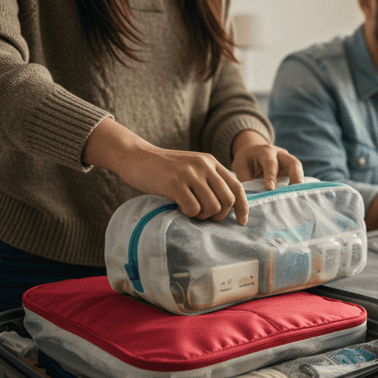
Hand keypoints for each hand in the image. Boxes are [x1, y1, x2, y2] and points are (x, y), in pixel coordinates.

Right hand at [118, 145, 249, 224]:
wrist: (135, 156)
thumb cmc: (164, 168)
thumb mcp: (192, 167)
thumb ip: (209, 180)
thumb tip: (227, 206)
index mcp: (211, 162)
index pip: (237, 186)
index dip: (243, 206)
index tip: (242, 221)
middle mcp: (204, 166)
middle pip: (227, 200)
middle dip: (219, 214)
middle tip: (204, 215)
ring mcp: (190, 174)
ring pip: (212, 206)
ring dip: (202, 215)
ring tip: (189, 209)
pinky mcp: (175, 183)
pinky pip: (193, 209)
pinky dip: (188, 213)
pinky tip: (178, 207)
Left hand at [231, 130, 304, 190]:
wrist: (253, 151)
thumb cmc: (246, 160)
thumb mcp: (240, 166)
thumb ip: (246, 179)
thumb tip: (252, 197)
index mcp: (265, 152)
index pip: (271, 163)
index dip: (271, 176)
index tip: (270, 188)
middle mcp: (280, 154)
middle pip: (293, 163)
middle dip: (295, 177)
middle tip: (292, 192)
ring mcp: (288, 160)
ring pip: (299, 170)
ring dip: (298, 183)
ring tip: (294, 197)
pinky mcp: (292, 168)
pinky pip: (298, 176)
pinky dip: (297, 186)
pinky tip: (293, 197)